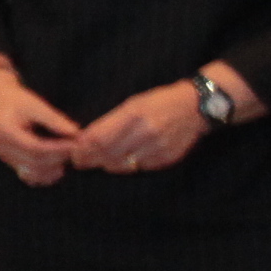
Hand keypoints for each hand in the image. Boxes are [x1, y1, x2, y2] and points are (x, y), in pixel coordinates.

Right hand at [0, 67, 82, 185]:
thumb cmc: (18, 101)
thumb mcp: (37, 105)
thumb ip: (55, 120)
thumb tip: (77, 134)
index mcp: (7, 133)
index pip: (36, 148)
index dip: (58, 149)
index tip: (76, 144)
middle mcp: (3, 149)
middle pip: (35, 163)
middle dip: (59, 159)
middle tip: (76, 151)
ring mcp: (6, 158)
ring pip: (33, 174)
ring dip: (53, 170)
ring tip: (67, 157)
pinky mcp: (11, 163)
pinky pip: (30, 177)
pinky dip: (45, 176)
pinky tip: (57, 166)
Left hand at [70, 83, 211, 178]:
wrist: (196, 108)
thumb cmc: (158, 102)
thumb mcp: (132, 103)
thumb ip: (110, 121)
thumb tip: (85, 139)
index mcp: (134, 114)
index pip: (99, 138)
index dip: (83, 148)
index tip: (74, 151)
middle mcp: (147, 132)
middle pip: (108, 154)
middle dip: (89, 159)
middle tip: (79, 161)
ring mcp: (159, 147)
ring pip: (122, 165)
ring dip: (107, 164)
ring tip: (98, 160)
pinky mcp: (167, 158)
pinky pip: (139, 168)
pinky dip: (127, 165)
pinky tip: (122, 159)